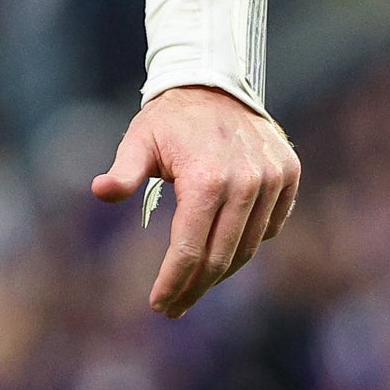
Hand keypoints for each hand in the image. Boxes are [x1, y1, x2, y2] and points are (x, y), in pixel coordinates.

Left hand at [91, 86, 300, 317]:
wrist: (215, 83)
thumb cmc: (169, 118)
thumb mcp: (139, 140)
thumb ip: (123, 171)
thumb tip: (99, 190)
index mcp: (206, 180)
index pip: (189, 249)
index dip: (173, 282)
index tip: (160, 305)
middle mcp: (246, 184)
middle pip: (221, 257)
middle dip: (195, 287)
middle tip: (174, 307)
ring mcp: (273, 181)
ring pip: (248, 247)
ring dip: (221, 271)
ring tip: (194, 285)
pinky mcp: (289, 177)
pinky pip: (270, 227)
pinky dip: (246, 243)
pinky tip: (222, 251)